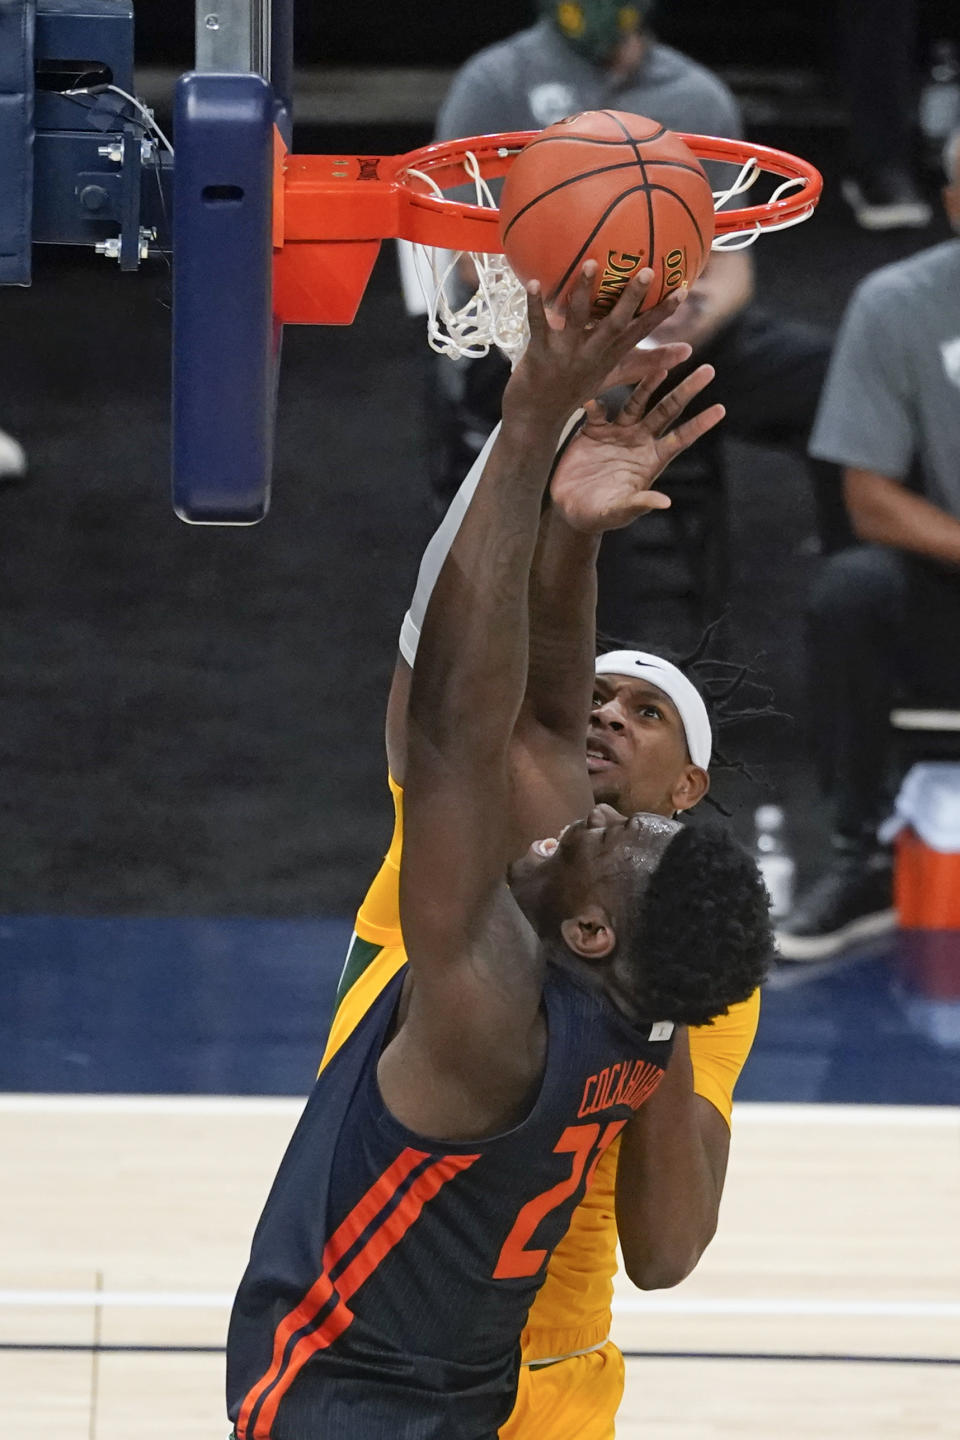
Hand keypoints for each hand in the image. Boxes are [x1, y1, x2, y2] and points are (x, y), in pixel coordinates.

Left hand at [501, 264, 686, 430]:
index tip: (682, 290)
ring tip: (591, 264)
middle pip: (616, 323)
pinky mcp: (540, 353)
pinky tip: (533, 283)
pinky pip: (538, 325)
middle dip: (631, 298)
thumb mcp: (613, 377)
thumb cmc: (574, 392)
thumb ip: (645, 362)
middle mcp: (592, 353)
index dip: (661, 312)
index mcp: (610, 356)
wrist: (537, 418)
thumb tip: (685, 351)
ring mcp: (566, 353)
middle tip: (646, 271)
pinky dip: (536, 305)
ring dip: (585, 292)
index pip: (641, 331)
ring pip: (579, 318)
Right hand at [549, 365, 724, 533]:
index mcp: (651, 460)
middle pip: (667, 411)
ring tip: (661, 366)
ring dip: (648, 384)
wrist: (570, 508)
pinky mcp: (593, 429)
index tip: (721, 409)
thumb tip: (665, 502)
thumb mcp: (620, 512)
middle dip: (686, 391)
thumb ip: (640, 503)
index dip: (700, 424)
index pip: (681, 438)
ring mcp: (617, 432)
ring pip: (636, 402)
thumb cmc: (599, 515)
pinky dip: (596, 402)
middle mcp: (638, 441)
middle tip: (708, 369)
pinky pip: (598, 409)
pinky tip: (592, 398)